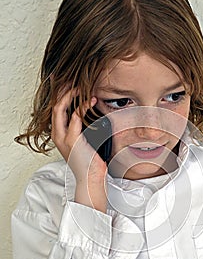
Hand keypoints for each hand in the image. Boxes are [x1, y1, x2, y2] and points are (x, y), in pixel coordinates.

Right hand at [51, 88, 107, 211]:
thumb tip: (92, 114)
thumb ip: (83, 128)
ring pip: (60, 108)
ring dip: (71, 95)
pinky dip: (83, 107)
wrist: (91, 177)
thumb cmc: (90, 161)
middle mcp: (57, 135)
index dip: (59, 94)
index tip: (67, 83)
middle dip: (62, 90)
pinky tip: (91, 101)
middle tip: (73, 80)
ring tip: (82, 88)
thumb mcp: (85, 141)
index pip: (55, 109)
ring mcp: (63, 137)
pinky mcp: (72, 140)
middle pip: (54, 105)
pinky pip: (75, 117)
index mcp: (59, 134)